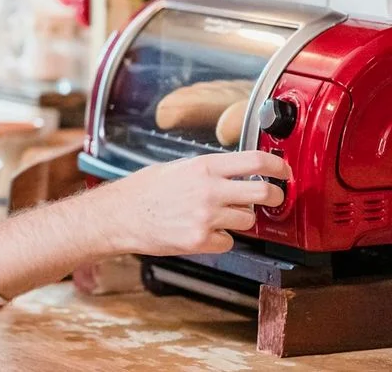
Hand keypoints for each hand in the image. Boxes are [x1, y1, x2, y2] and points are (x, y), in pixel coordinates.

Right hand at [98, 151, 289, 255]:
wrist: (119, 216)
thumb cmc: (142, 191)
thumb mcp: (176, 168)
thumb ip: (206, 170)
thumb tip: (234, 171)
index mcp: (203, 167)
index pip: (256, 162)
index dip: (278, 166)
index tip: (284, 171)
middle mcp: (208, 190)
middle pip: (264, 193)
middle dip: (275, 197)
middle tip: (273, 198)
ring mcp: (206, 217)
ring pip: (247, 220)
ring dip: (240, 219)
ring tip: (219, 216)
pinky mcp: (200, 240)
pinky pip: (229, 241)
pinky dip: (221, 239)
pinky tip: (203, 232)